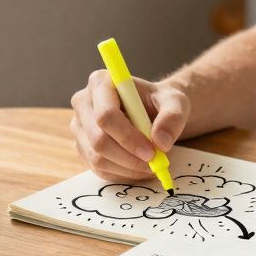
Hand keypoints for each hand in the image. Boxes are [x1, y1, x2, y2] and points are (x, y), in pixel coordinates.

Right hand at [69, 71, 189, 181]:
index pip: (106, 115)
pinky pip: (98, 168)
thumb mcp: (176, 102)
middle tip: (154, 163)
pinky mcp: (82, 146)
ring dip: (127, 168)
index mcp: (101, 82)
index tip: (152, 151)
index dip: (128, 137)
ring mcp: (80, 126)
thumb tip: (161, 142)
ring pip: (97, 158)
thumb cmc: (160, 102)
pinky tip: (139, 167)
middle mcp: (83, 102)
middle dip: (129, 157)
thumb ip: (173, 117)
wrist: (152, 111)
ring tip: (150, 165)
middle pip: (98, 139)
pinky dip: (122, 173)